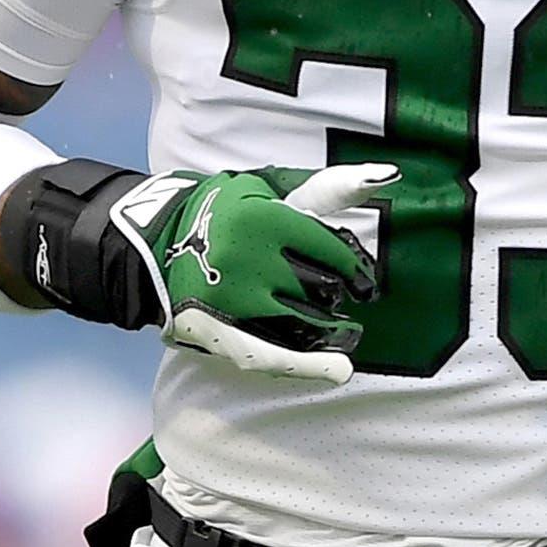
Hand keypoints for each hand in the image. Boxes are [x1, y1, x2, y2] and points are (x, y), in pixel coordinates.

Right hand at [111, 163, 397, 384]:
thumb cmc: (228, 213)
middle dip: (332, 293)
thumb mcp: (271, 191)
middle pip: (320, 288)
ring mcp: (234, 300)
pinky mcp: (219, 332)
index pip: (330, 251)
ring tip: (343, 332)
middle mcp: (249, 260)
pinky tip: (339, 370)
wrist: (158, 244)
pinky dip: (310, 366)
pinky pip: (273, 355)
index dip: (353, 269)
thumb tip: (388, 176)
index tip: (362, 280)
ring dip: (330, 330)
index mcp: (263, 218)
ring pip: (305, 322)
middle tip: (334, 296)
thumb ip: (329, 188)